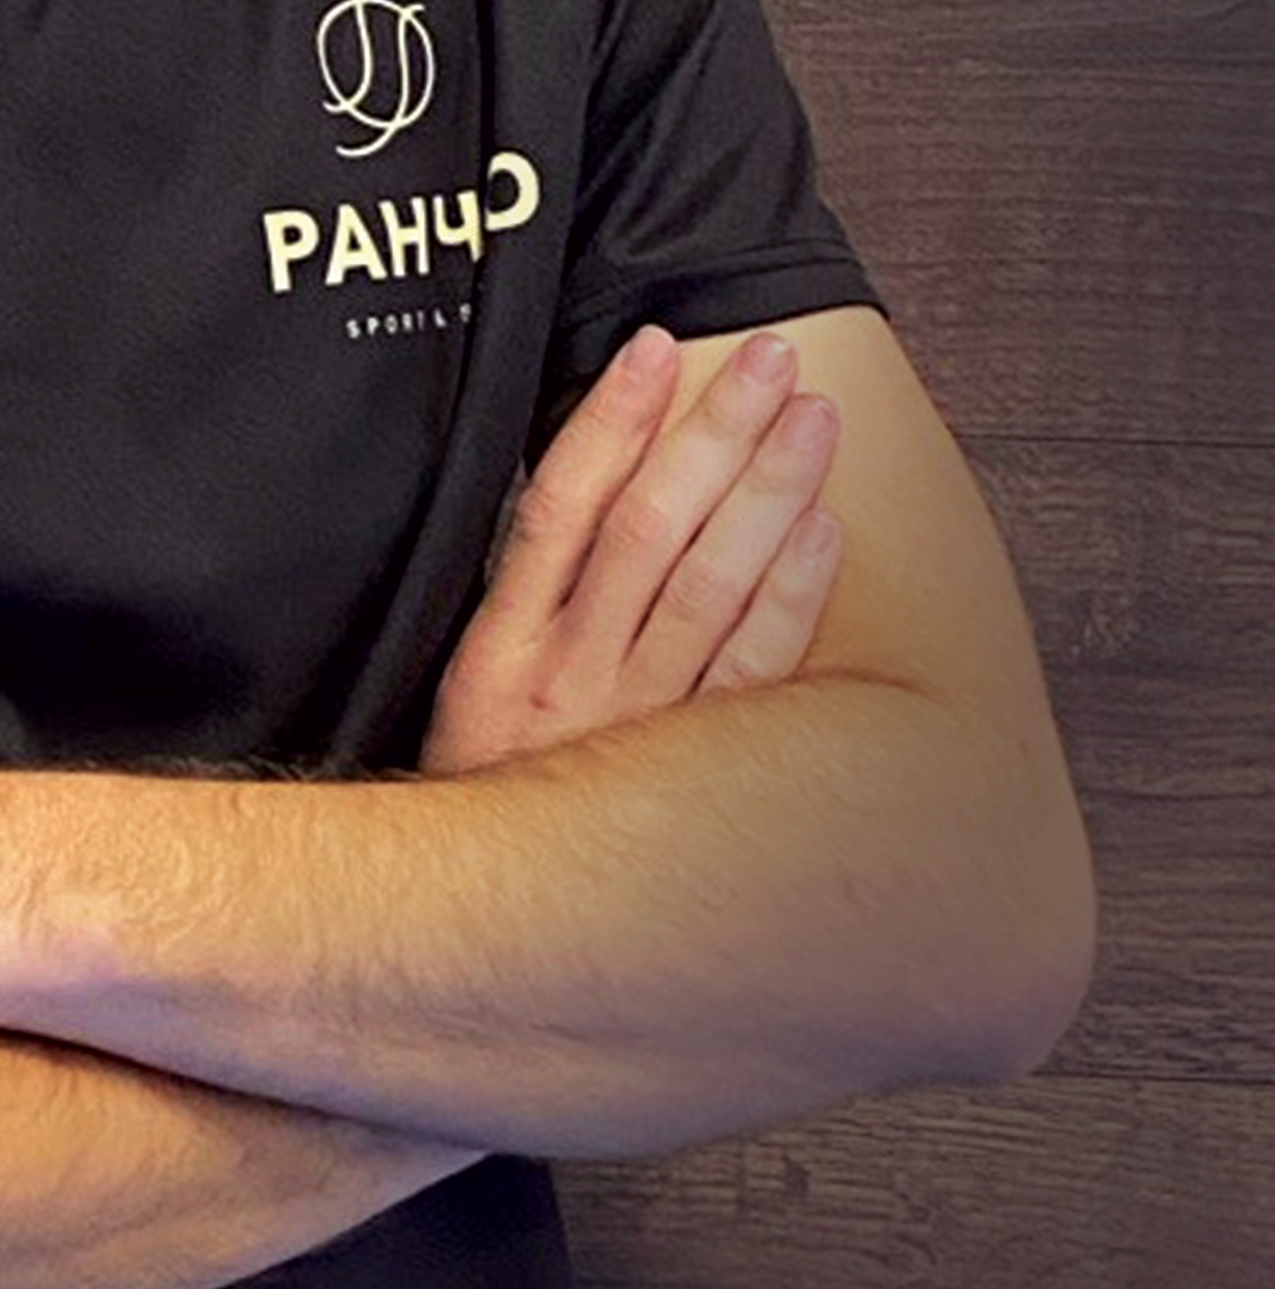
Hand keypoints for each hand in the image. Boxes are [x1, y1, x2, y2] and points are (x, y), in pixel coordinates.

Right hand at [420, 326, 841, 777]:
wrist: (488, 940)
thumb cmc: (485, 801)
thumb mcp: (466, 698)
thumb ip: (523, 600)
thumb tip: (579, 482)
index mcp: (501, 654)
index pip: (560, 505)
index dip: (611, 421)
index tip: (656, 348)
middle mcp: (571, 683)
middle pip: (650, 529)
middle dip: (714, 434)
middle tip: (771, 360)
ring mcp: (639, 730)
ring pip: (710, 589)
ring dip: (768, 494)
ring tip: (812, 419)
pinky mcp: (699, 778)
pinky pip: (756, 678)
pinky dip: (791, 599)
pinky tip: (822, 534)